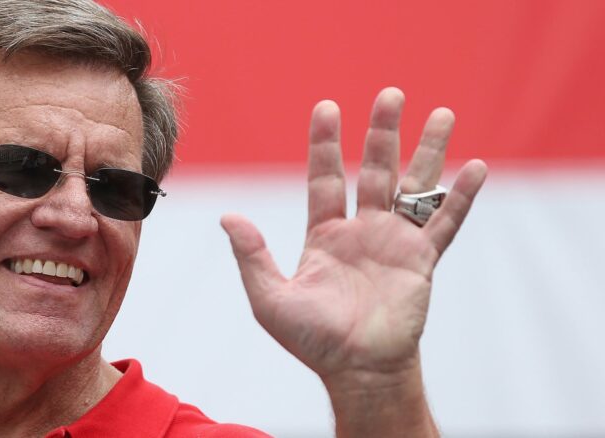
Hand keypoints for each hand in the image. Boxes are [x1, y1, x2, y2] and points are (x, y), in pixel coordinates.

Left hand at [221, 88, 486, 381]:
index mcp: (325, 235)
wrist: (356, 370)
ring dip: (428, 151)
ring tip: (441, 113)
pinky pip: (444, 223)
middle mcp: (362, 231)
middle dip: (382, 132)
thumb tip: (228, 216)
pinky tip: (476, 167)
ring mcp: (394, 243)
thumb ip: (252, 255)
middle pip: (374, 170)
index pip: (326, 179)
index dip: (325, 144)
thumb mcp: (271, 298)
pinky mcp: (422, 261)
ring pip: (415, 186)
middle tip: (390, 94)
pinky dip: (460, 196)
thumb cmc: (312, 340)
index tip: (327, 107)